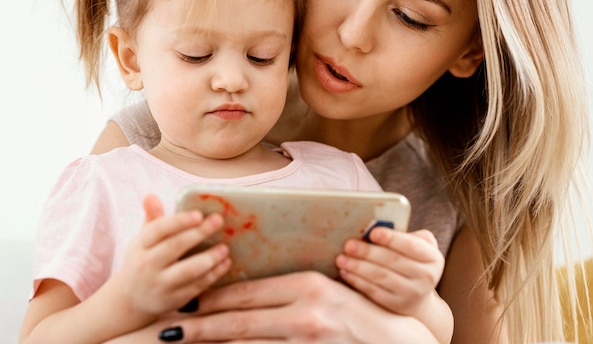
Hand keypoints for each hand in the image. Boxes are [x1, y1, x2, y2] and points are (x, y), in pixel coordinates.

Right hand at [111, 194, 230, 318]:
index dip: (179, 221)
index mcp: (141, 246)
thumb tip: (151, 195)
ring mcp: (161, 284)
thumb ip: (152, 218)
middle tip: (218, 221)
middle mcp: (148, 265)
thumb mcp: (143, 239)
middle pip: (174, 247)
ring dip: (209, 258)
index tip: (198, 214)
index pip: (158, 230)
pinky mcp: (174, 300)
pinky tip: (225, 263)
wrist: (131, 299)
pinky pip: (196, 287)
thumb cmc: (144, 259)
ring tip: (225, 248)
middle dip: (198, 233)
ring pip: (187, 271)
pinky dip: (213, 275)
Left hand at [139, 271, 439, 342]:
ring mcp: (308, 339)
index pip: (248, 293)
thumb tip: (248, 297)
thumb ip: (290, 291)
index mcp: (308, 284)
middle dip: (199, 326)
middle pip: (239, 321)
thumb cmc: (359, 312)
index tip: (190, 304)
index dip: (214, 299)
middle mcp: (306, 311)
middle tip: (166, 329)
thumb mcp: (325, 291)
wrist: (396, 340)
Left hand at [336, 228, 451, 343]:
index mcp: (433, 257)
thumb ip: (404, 234)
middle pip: (393, 261)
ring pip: (381, 277)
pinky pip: (374, 292)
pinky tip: (345, 272)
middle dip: (368, 252)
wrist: (419, 295)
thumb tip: (377, 225)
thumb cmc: (412, 260)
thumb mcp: (418, 246)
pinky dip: (357, 281)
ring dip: (358, 267)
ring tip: (342, 258)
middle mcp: (427, 277)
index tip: (373, 232)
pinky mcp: (396, 305)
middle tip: (349, 245)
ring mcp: (412, 294)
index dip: (392, 239)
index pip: (412, 246)